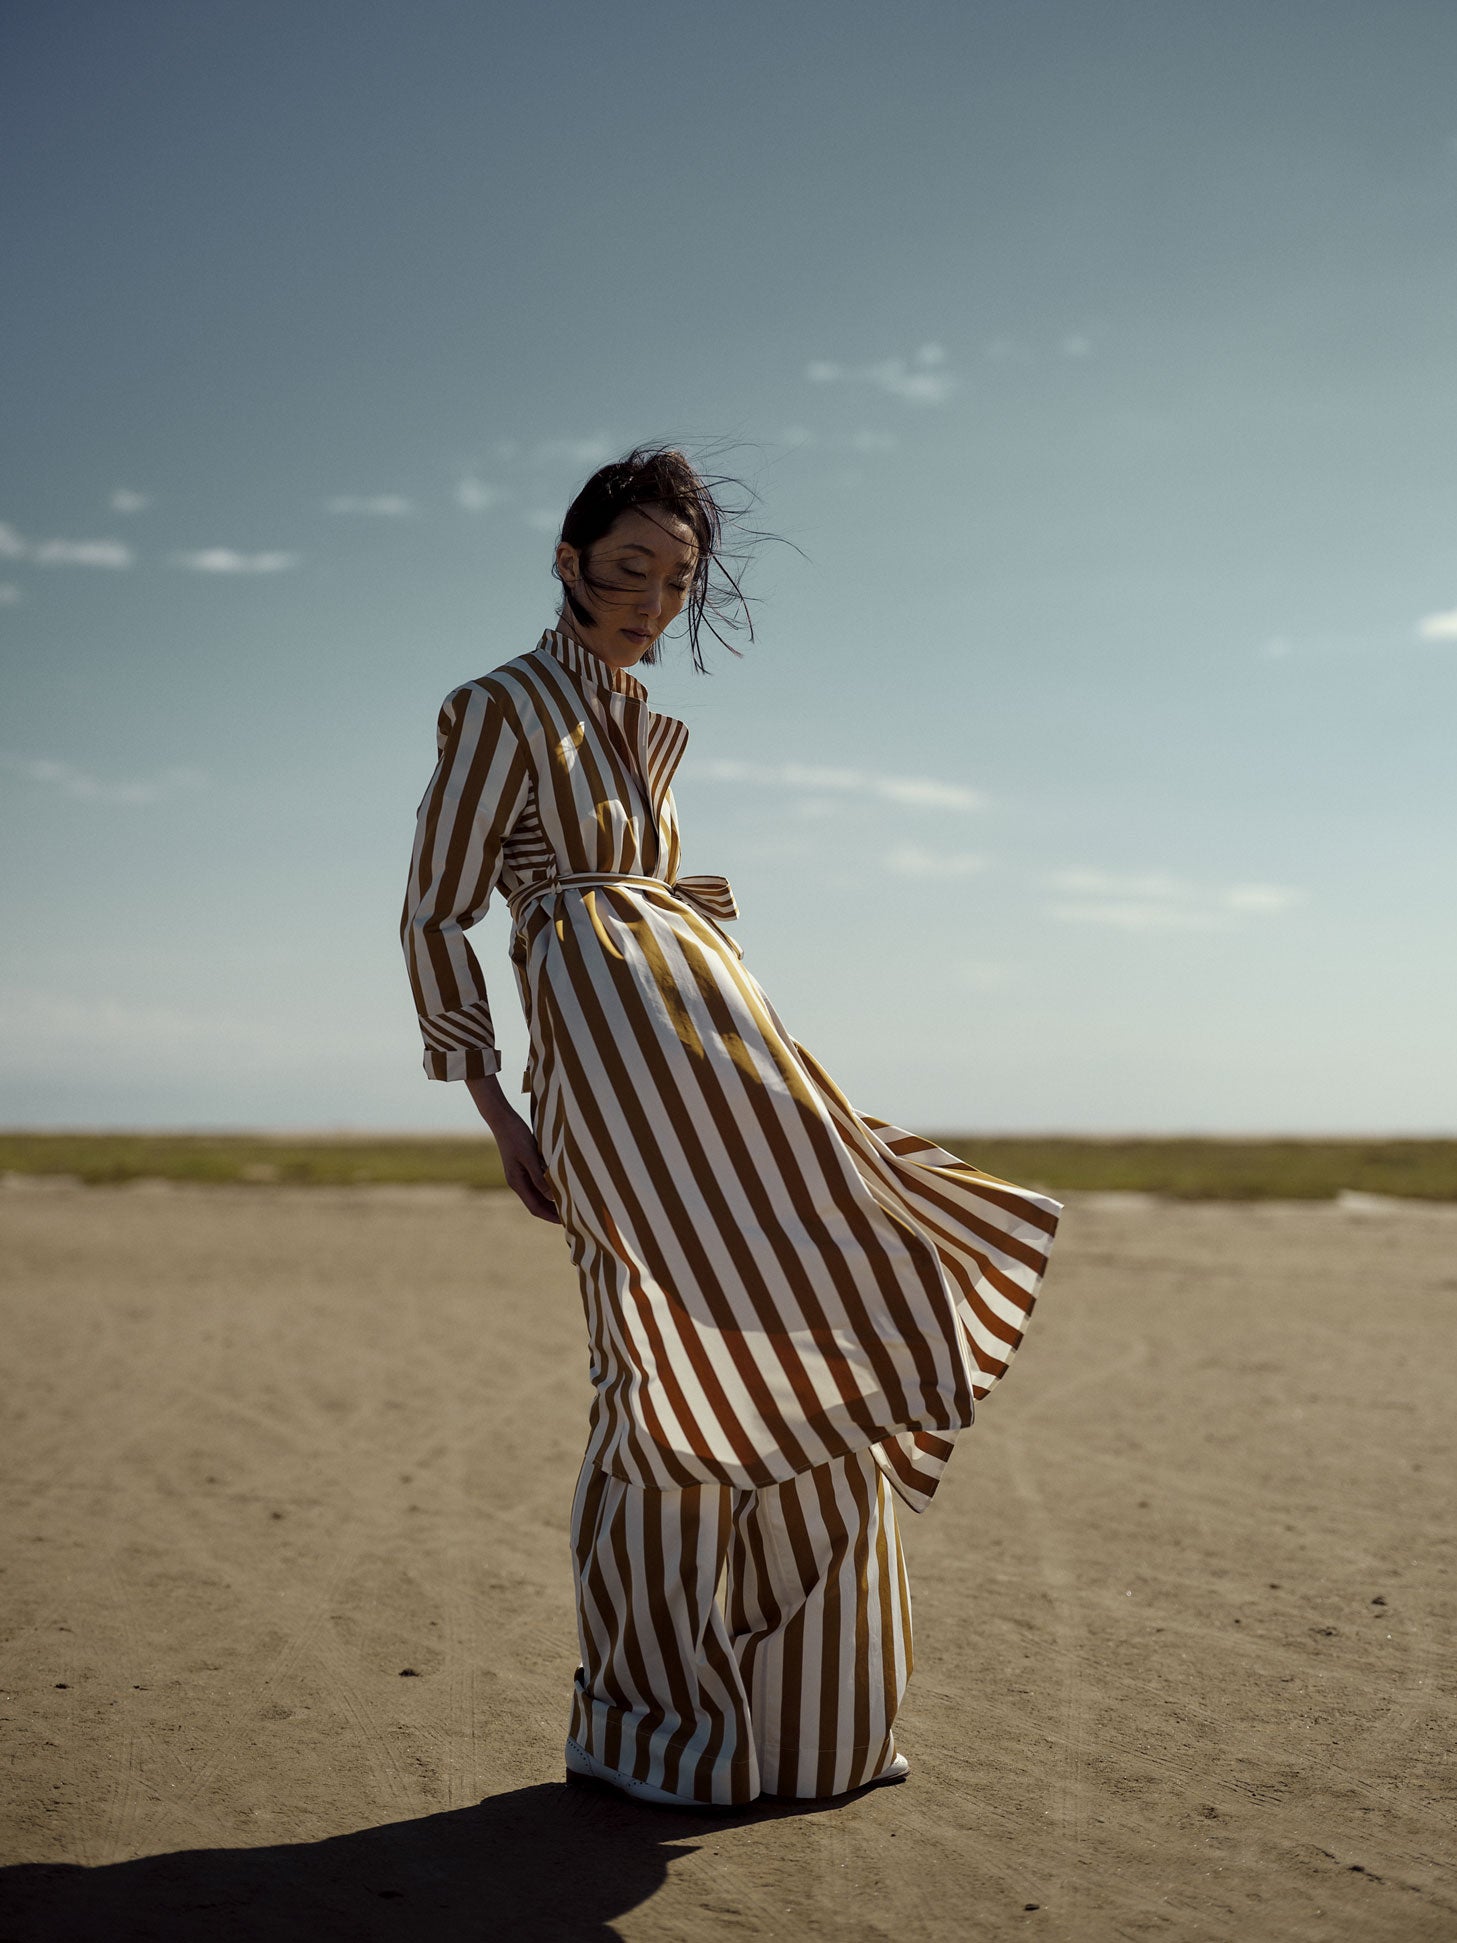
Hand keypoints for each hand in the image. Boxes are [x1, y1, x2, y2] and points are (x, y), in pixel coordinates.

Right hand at [466, 1074, 560, 1223]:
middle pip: (536, 1203)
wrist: (503, 1119)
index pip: (534, 1208)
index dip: (550, 1216)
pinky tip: (560, 1186)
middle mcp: (517, 1181)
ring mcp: (520, 1174)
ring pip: (537, 1194)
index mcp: (516, 1182)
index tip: (566, 1222)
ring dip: (551, 1201)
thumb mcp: (529, 1156)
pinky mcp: (524, 1166)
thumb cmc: (516, 1136)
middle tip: (572, 1216)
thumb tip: (552, 1197)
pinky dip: (548, 1188)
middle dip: (552, 1212)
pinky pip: (537, 1182)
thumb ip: (539, 1177)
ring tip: (569, 1204)